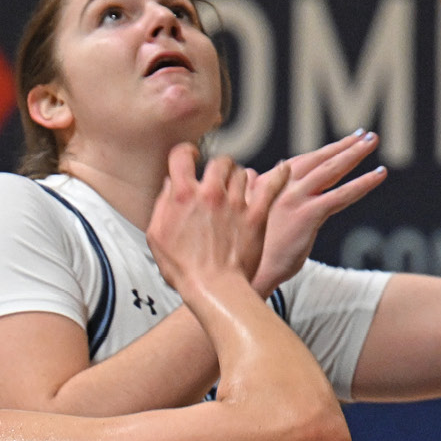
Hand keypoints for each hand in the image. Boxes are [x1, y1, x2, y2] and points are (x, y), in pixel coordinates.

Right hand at [149, 144, 287, 296]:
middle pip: (218, 161)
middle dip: (217, 167)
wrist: (214, 288)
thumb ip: (162, 205)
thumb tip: (169, 184)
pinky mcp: (255, 215)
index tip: (190, 158)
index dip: (185, 153)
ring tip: (237, 188)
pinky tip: (283, 171)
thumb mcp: (157, 237)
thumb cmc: (184, 268)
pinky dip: (278, 176)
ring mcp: (235, 203)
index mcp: (183, 196)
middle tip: (218, 178)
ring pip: (241, 172)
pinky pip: (271, 187)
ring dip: (238, 177)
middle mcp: (210, 193)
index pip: (181, 155)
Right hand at [248, 130, 385, 294]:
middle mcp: (282, 186)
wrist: (245, 271)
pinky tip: (379, 174)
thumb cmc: (250, 248)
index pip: (302, 161)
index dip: (325, 151)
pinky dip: (362, 183)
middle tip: (365, 135)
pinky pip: (341, 195)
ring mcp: (295, 199)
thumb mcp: (252, 213)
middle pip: (319, 160)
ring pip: (331, 171)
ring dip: (354, 154)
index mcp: (269, 184)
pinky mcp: (308, 215)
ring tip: (373, 141)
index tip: (344, 141)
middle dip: (344, 145)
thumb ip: (257, 191)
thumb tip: (253, 173)